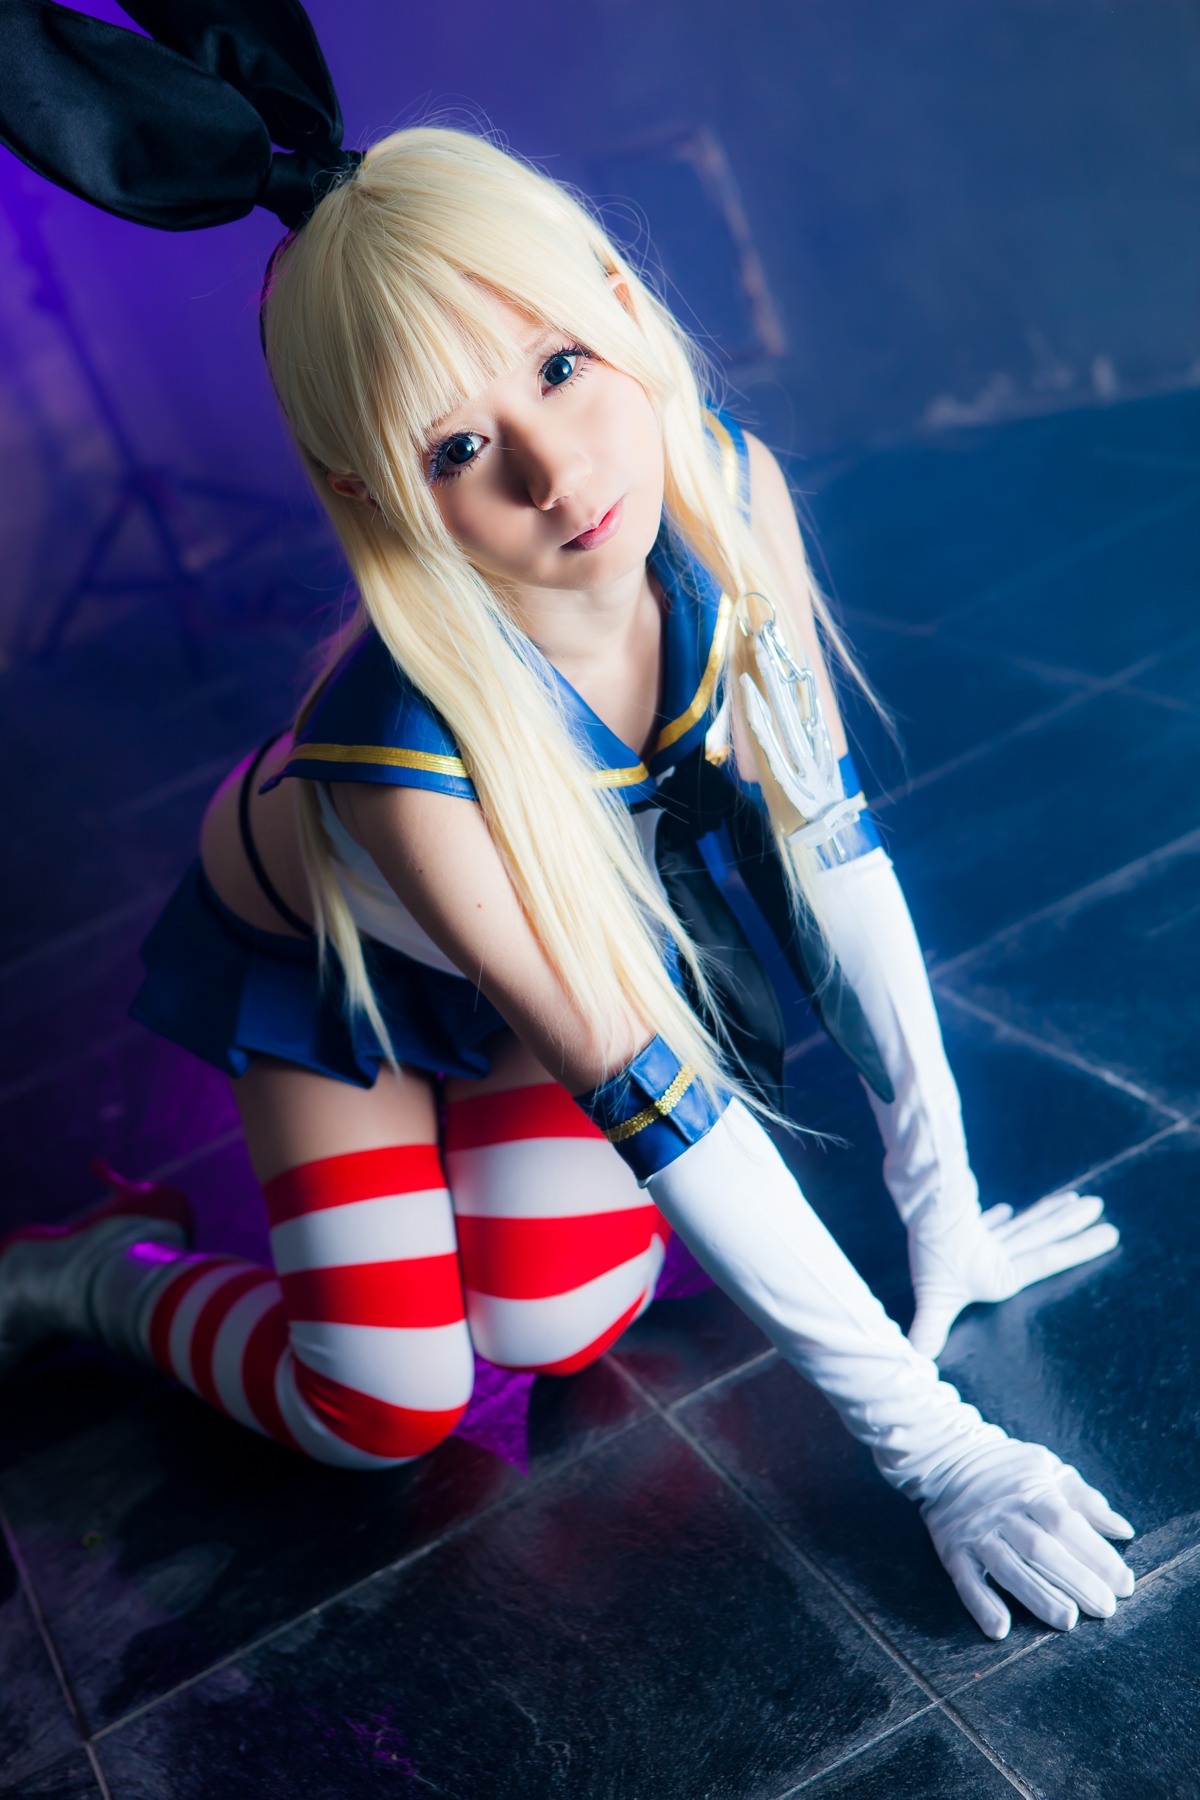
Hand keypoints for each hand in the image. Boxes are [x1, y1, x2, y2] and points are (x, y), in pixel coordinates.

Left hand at [908, 1191, 1119, 1359]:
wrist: (924, 1209)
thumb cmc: (934, 1257)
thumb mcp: (935, 1298)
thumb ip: (930, 1329)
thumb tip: (921, 1360)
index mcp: (1003, 1273)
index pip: (1050, 1260)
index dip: (1080, 1249)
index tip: (1110, 1235)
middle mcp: (1001, 1252)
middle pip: (1043, 1235)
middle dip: (1072, 1224)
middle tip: (1100, 1206)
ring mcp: (985, 1236)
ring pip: (1026, 1223)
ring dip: (1050, 1213)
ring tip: (1075, 1199)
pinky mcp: (966, 1224)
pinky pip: (988, 1222)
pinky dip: (997, 1218)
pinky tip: (1007, 1210)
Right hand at [922, 1438, 1134, 1638]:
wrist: (946, 1454)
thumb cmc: (1009, 1467)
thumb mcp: (1049, 1468)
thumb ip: (1086, 1500)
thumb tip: (1123, 1531)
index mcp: (1031, 1491)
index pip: (1067, 1524)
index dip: (1096, 1554)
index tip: (1123, 1583)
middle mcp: (1003, 1513)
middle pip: (1041, 1549)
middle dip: (1076, 1581)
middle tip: (1106, 1608)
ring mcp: (976, 1533)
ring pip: (1008, 1568)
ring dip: (1037, 1596)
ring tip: (1068, 1620)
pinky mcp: (952, 1550)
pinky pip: (966, 1580)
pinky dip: (981, 1605)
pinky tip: (1000, 1628)